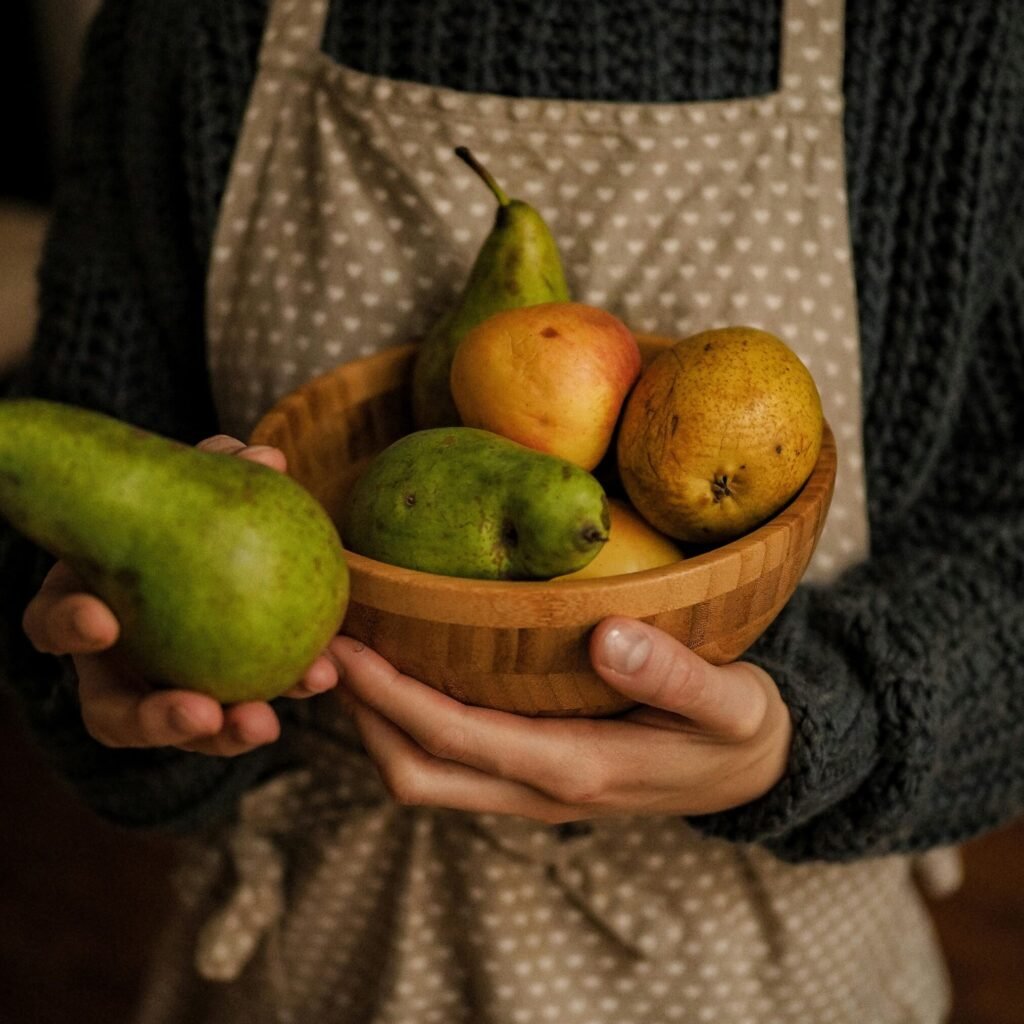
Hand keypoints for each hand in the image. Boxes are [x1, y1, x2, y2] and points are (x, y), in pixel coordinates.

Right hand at [20, 435, 341, 755]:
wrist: (209, 542)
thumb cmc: (183, 511)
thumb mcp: (191, 488)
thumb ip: (215, 469)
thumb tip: (265, 459)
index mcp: (88, 609)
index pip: (53, 624)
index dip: (69, 626)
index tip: (103, 622)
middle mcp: (117, 666)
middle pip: (116, 713)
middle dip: (156, 720)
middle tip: (201, 712)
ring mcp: (165, 692)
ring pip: (186, 730)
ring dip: (225, 733)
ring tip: (265, 723)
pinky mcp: (222, 699)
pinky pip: (249, 706)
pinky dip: (284, 689)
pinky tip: (323, 673)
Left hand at [329, 617, 791, 822]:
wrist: (753, 770)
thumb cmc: (738, 730)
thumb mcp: (730, 702)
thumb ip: (673, 676)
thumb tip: (606, 636)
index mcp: (575, 768)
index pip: (454, 739)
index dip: (389, 698)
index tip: (344, 648)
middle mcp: (540, 789)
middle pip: (417, 772)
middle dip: (363, 718)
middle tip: (327, 649)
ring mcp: (532, 789)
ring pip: (427, 773)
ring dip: (379, 724)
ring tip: (352, 656)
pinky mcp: (535, 774)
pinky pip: (453, 760)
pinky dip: (413, 723)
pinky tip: (410, 670)